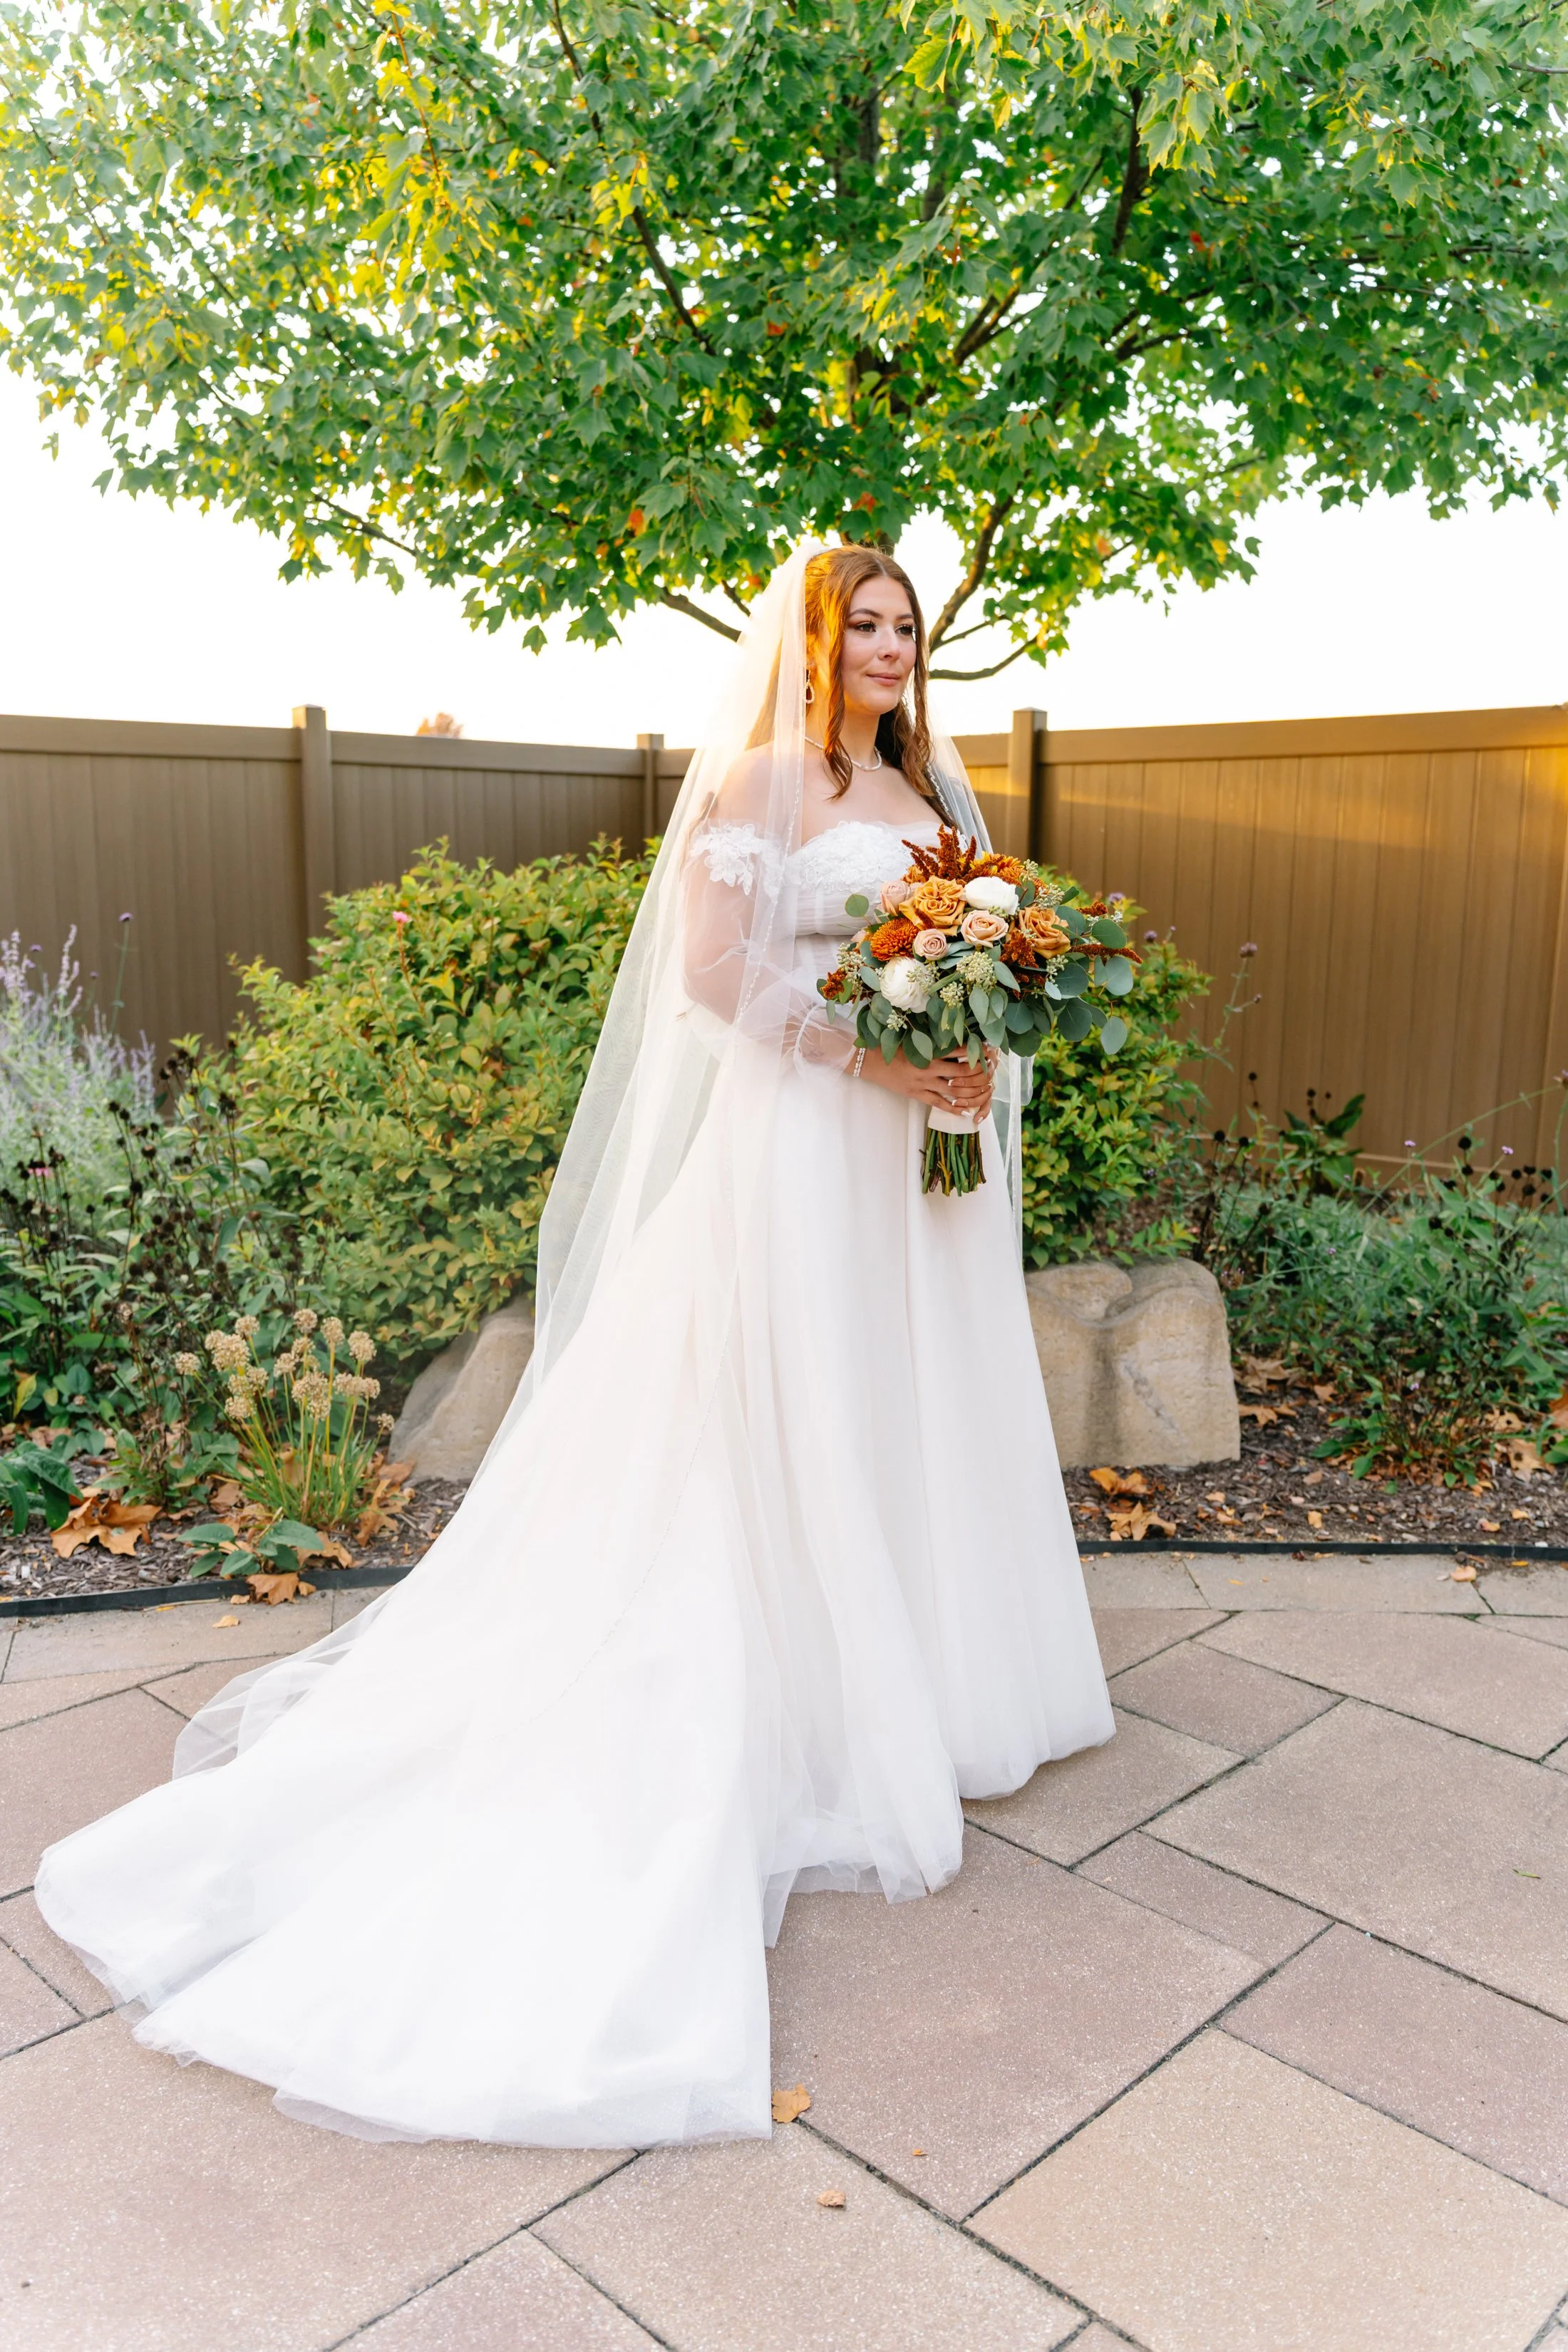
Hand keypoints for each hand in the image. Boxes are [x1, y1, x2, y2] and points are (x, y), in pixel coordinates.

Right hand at [856, 1046, 995, 1116]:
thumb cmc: (893, 1048)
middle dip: (980, 1073)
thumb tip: (958, 1042)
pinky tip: (965, 1111)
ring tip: (984, 1091)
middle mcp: (929, 1068)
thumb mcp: (915, 1041)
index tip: (989, 1050)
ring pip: (955, 1091)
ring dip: (972, 1092)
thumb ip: (935, 1043)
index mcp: (930, 1052)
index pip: (960, 1051)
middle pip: (963, 1072)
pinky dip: (953, 1109)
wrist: (871, 1061)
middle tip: (991, 1071)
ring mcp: (923, 1083)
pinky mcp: (917, 1094)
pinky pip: (939, 1104)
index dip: (977, 1051)